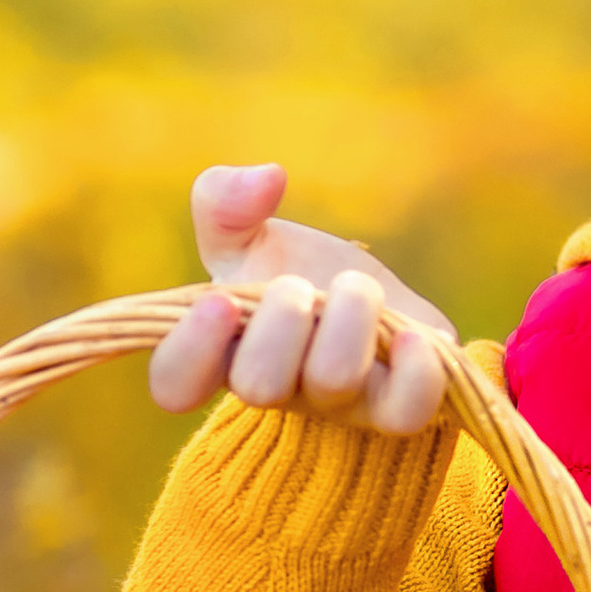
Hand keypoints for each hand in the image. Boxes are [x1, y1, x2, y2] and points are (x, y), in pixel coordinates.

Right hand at [146, 161, 455, 434]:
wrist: (371, 303)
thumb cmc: (295, 274)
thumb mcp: (247, 237)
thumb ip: (225, 204)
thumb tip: (264, 177)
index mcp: (224, 350)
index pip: (174, 383)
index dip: (188, 351)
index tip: (218, 302)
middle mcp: (278, 388)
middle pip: (258, 385)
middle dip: (280, 320)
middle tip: (297, 286)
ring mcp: (337, 404)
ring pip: (333, 383)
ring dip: (348, 316)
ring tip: (357, 290)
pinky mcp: (395, 405)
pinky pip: (406, 413)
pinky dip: (416, 371)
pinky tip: (415, 334)